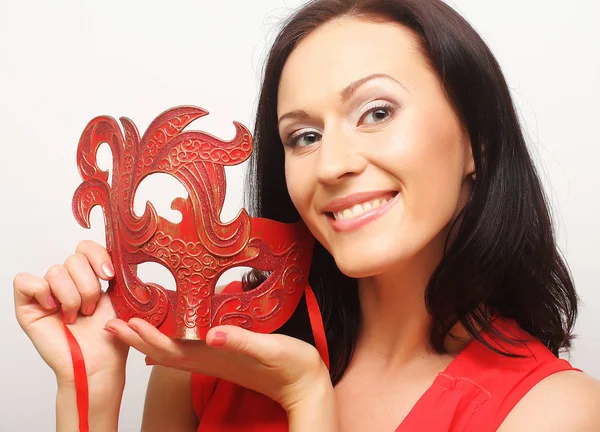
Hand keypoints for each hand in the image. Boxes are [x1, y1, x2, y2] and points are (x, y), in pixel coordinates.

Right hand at [13, 240, 128, 385]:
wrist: (98, 364)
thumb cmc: (110, 338)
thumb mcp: (121, 298)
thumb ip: (119, 273)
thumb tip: (125, 253)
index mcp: (89, 277)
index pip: (86, 246)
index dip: (98, 256)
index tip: (109, 277)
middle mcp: (67, 282)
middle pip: (74, 259)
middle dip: (89, 286)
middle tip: (91, 309)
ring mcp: (47, 293)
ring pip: (56, 271)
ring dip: (72, 296)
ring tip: (76, 317)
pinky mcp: (27, 307)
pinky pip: (25, 281)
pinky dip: (43, 293)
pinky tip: (55, 311)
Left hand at [105, 317, 330, 412]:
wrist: (303, 383)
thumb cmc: (290, 365)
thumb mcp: (268, 349)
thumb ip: (240, 341)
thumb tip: (211, 334)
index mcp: (215, 357)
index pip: (170, 350)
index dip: (145, 337)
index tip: (124, 322)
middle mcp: (209, 360)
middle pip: (162, 352)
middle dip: (136, 338)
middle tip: (111, 321)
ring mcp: (215, 360)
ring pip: (172, 352)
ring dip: (147, 339)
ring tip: (128, 325)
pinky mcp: (223, 356)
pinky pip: (187, 350)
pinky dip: (169, 341)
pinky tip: (164, 334)